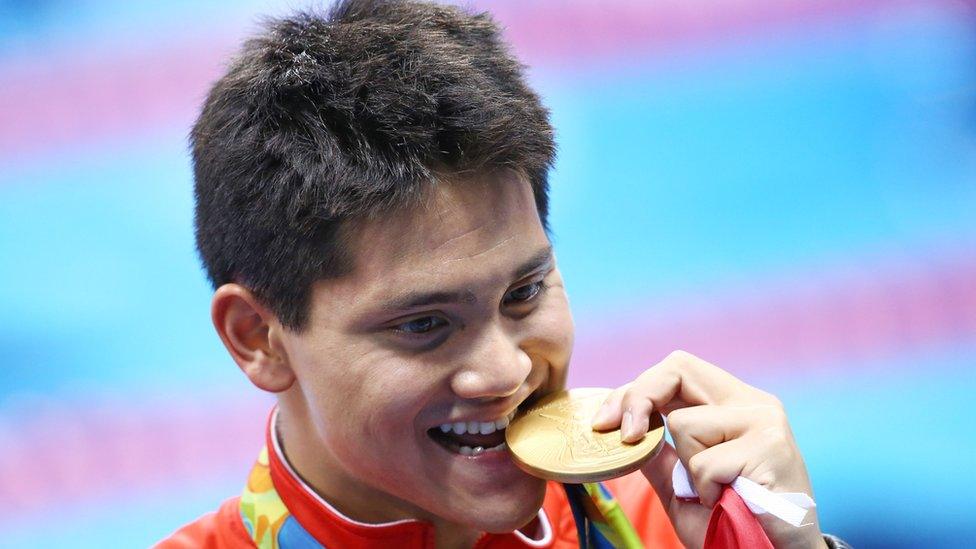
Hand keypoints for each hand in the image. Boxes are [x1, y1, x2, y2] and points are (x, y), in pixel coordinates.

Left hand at [591, 351, 825, 548]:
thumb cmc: (731, 525)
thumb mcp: (682, 485)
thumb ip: (657, 454)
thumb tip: (620, 429)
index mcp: (733, 404)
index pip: (677, 370)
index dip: (636, 389)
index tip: (605, 422)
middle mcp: (753, 403)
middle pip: (678, 368)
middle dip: (638, 398)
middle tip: (622, 435)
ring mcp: (764, 421)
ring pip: (683, 424)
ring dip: (686, 468)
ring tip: (716, 491)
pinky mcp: (770, 446)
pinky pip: (704, 463)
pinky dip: (706, 490)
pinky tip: (729, 502)